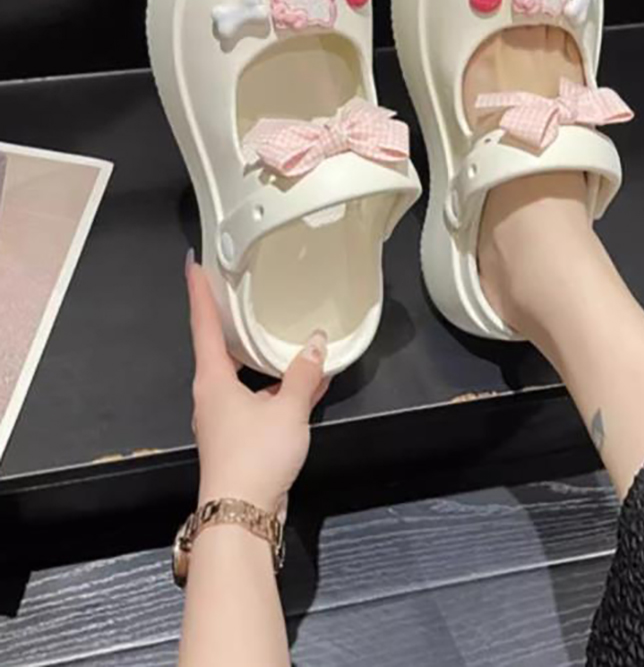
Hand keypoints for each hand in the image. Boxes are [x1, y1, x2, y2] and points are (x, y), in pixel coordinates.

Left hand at [186, 256, 328, 512]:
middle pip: (221, 349)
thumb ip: (304, 374)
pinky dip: (281, 389)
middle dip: (233, 322)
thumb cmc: (256, 455)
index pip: (203, 324)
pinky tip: (310, 382)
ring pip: (246, 377)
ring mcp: (226, 418)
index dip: (198, 292)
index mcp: (213, 379)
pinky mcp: (241, 438)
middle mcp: (213, 395)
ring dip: (265, 360)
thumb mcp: (287, 409)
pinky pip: (261, 401)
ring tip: (289, 337)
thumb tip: (317, 344)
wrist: (243, 514)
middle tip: (243, 294)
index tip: (193, 262)